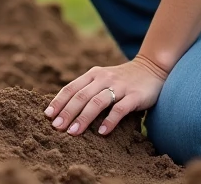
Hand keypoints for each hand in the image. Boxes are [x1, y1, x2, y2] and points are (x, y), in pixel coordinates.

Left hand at [45, 55, 169, 136]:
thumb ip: (87, 89)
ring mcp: (120, 86)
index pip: (71, 88)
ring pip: (97, 102)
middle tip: (57, 128)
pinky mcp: (135, 96)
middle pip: (81, 96)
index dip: (58, 102)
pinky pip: (119, 109)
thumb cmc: (122, 79)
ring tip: (73, 132)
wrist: (152, 68)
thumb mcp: (102, 79)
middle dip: (67, 112)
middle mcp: (104, 78)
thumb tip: (64, 109)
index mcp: (93, 74)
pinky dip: (110, 121)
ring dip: (83, 118)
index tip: (48, 116)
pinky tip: (102, 132)